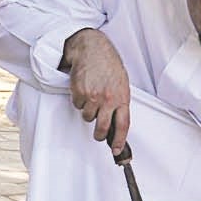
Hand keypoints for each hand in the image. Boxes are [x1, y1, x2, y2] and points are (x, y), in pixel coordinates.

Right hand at [61, 28, 129, 153]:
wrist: (92, 49)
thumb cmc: (108, 65)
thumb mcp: (121, 84)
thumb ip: (119, 102)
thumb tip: (116, 122)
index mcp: (122, 97)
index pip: (123, 125)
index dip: (119, 141)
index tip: (116, 151)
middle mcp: (108, 99)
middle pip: (102, 128)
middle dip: (99, 135)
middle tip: (98, 134)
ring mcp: (93, 96)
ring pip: (87, 117)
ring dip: (88, 111)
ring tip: (91, 96)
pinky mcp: (79, 92)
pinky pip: (77, 105)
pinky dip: (79, 100)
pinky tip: (83, 88)